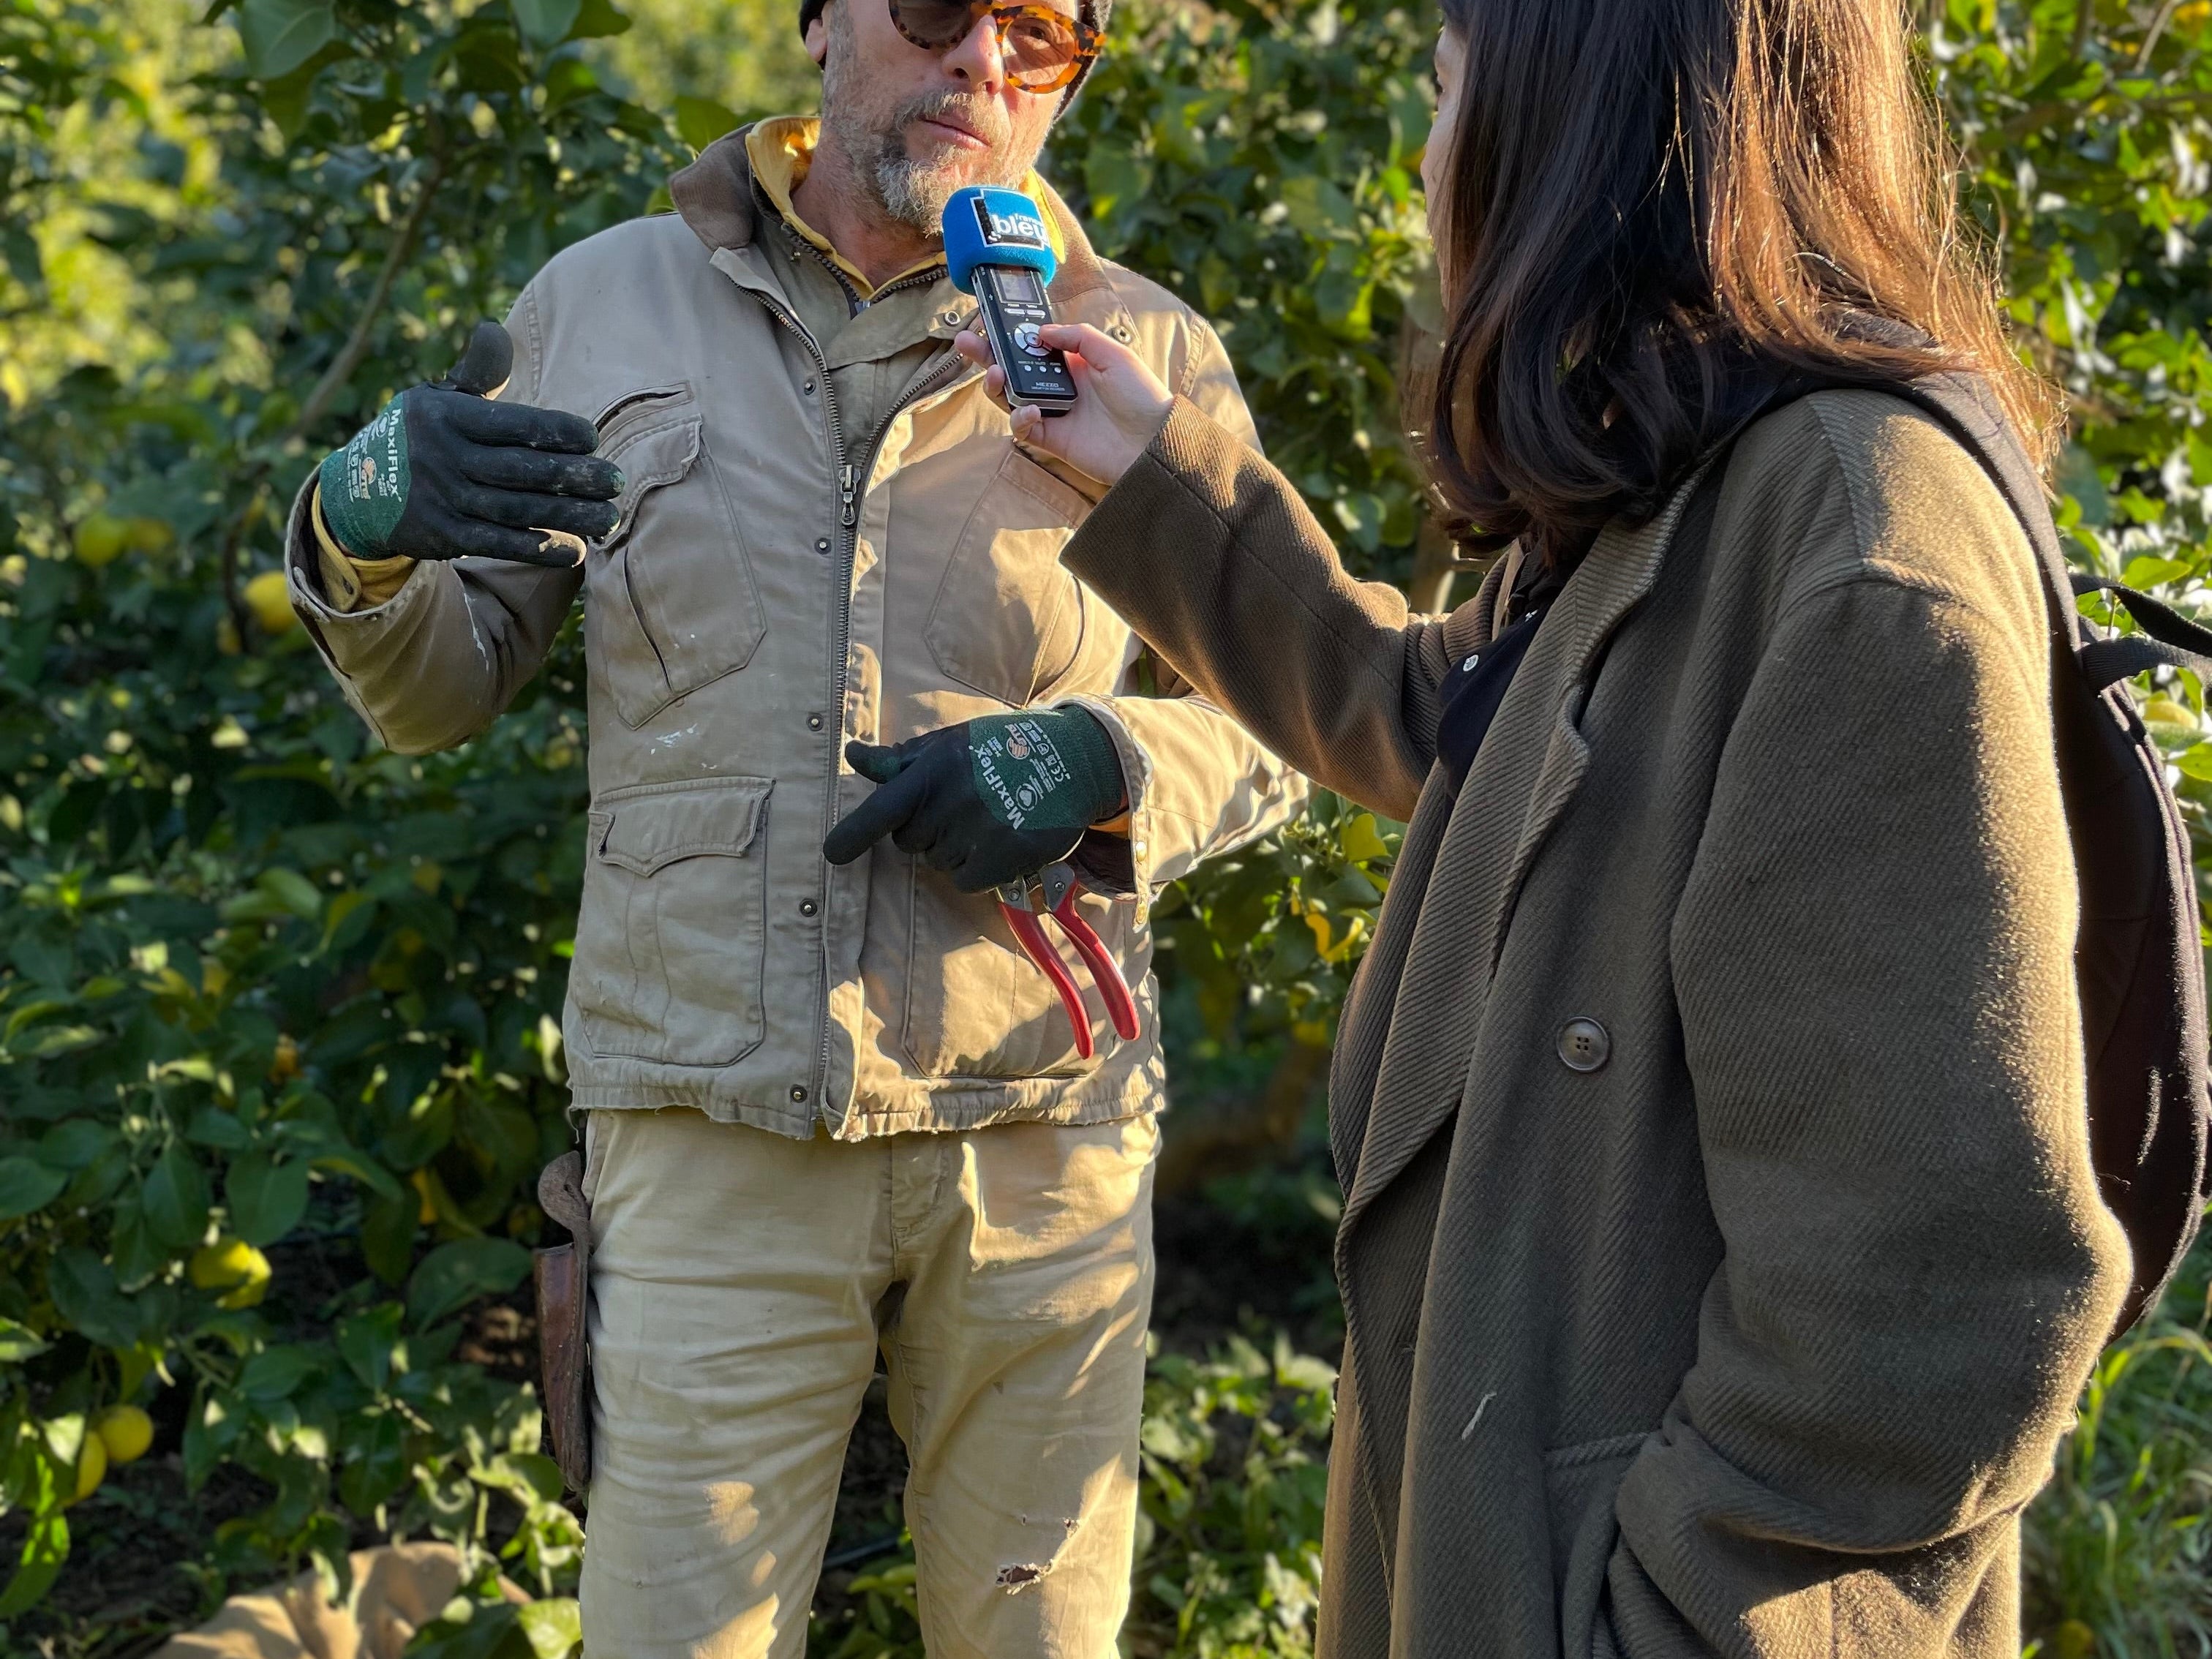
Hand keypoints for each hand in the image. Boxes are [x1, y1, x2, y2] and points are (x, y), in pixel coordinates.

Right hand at [316, 321, 623, 568]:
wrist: (358, 493)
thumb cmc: (419, 435)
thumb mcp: (437, 398)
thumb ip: (476, 372)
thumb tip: (495, 330)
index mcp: (448, 417)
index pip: (510, 424)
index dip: (555, 431)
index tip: (592, 438)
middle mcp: (445, 459)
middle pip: (521, 470)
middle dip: (574, 477)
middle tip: (616, 481)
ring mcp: (445, 501)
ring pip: (517, 510)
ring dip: (568, 517)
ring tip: (609, 518)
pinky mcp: (446, 538)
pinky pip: (500, 544)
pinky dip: (539, 548)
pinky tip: (577, 550)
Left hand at [822, 708, 1127, 893]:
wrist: (1072, 760)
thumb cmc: (1001, 749)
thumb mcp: (951, 744)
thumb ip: (901, 759)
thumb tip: (853, 755)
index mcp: (933, 770)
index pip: (882, 809)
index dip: (852, 835)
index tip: (832, 855)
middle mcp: (952, 801)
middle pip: (908, 843)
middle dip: (924, 831)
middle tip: (958, 809)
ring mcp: (980, 831)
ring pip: (938, 863)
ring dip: (953, 850)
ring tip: (984, 820)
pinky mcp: (1006, 856)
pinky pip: (966, 882)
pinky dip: (976, 871)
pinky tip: (996, 843)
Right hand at [955, 322, 1173, 488]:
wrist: (1155, 443)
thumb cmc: (1142, 395)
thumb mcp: (1113, 354)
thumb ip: (1077, 337)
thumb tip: (1041, 331)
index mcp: (1073, 361)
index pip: (1032, 344)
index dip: (1010, 334)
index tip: (989, 321)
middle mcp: (1059, 385)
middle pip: (1012, 369)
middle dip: (987, 355)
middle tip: (966, 342)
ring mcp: (1054, 412)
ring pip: (1010, 398)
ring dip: (996, 385)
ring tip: (995, 376)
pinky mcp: (1052, 439)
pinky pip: (1023, 428)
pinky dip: (1020, 418)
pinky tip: (1032, 411)